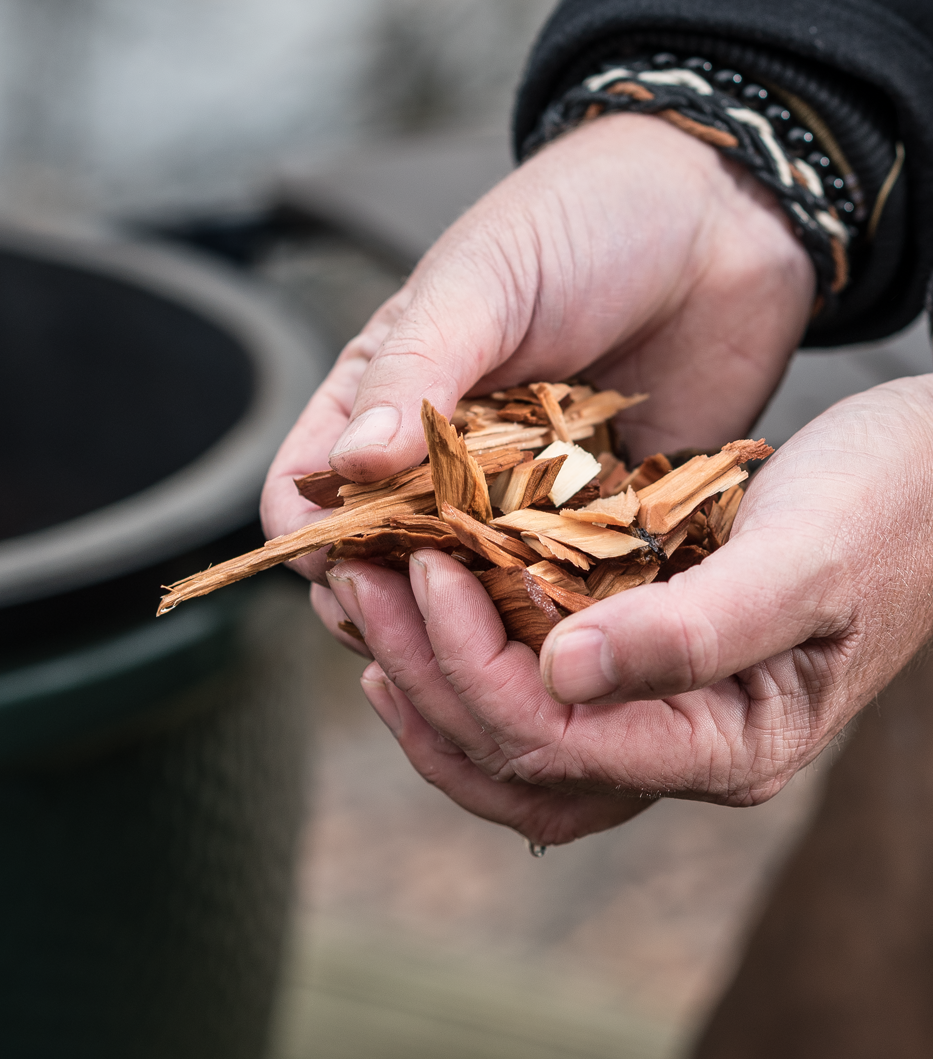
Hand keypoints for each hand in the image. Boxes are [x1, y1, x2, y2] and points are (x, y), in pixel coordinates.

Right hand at [261, 112, 811, 591]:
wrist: (718, 216)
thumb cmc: (578, 225)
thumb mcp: (477, 285)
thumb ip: (413, 374)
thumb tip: (345, 468)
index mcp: (382, 402)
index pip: (307, 495)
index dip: (316, 543)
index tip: (353, 573)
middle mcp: (438, 464)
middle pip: (383, 567)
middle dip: (396, 606)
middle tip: (439, 622)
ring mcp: (518, 499)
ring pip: (471, 594)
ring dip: (481, 623)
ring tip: (510, 633)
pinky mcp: (597, 519)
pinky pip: (567, 588)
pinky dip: (567, 613)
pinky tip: (587, 623)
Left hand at [328, 379, 932, 844]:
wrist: (930, 478)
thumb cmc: (887, 507)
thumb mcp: (803, 558)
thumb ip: (695, 629)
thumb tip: (559, 673)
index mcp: (728, 741)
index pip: (560, 742)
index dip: (474, 664)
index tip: (426, 567)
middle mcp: (683, 746)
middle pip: (518, 759)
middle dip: (426, 677)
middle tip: (361, 588)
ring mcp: (658, 714)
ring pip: (513, 746)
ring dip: (431, 681)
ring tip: (371, 613)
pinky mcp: (640, 666)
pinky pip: (532, 697)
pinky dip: (466, 664)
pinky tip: (427, 616)